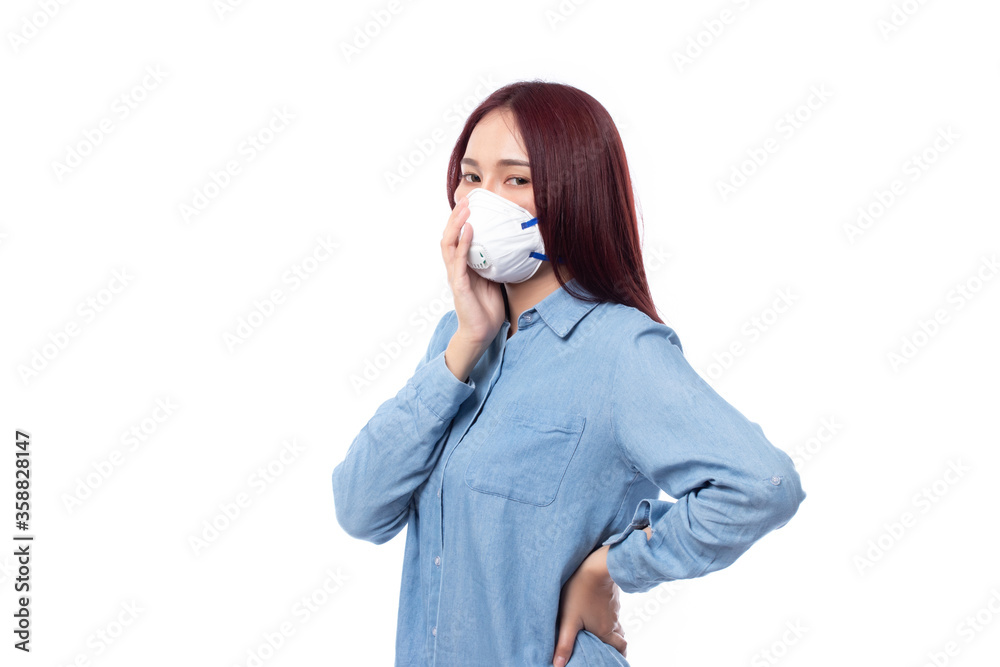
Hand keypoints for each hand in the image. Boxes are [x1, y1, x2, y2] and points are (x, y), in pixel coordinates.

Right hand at [440, 195, 504, 345]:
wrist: (482, 332)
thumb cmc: (487, 307)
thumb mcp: (493, 279)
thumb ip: (493, 263)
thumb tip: (507, 245)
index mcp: (462, 266)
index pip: (457, 238)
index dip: (460, 221)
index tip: (470, 203)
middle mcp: (455, 269)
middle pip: (449, 236)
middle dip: (456, 217)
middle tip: (466, 199)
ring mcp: (455, 276)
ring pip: (449, 245)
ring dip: (456, 225)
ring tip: (465, 209)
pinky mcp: (459, 286)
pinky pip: (459, 261)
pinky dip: (464, 244)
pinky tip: (470, 231)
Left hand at [552, 545, 626, 666]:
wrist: (596, 565)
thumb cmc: (580, 592)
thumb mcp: (569, 619)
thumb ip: (564, 643)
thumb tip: (558, 665)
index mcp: (605, 632)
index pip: (621, 649)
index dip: (619, 655)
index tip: (614, 658)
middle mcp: (613, 622)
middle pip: (620, 638)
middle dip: (615, 644)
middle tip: (605, 647)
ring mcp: (614, 608)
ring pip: (616, 624)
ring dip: (610, 630)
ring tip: (597, 631)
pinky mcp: (611, 596)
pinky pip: (612, 611)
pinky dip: (607, 616)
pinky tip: (595, 611)